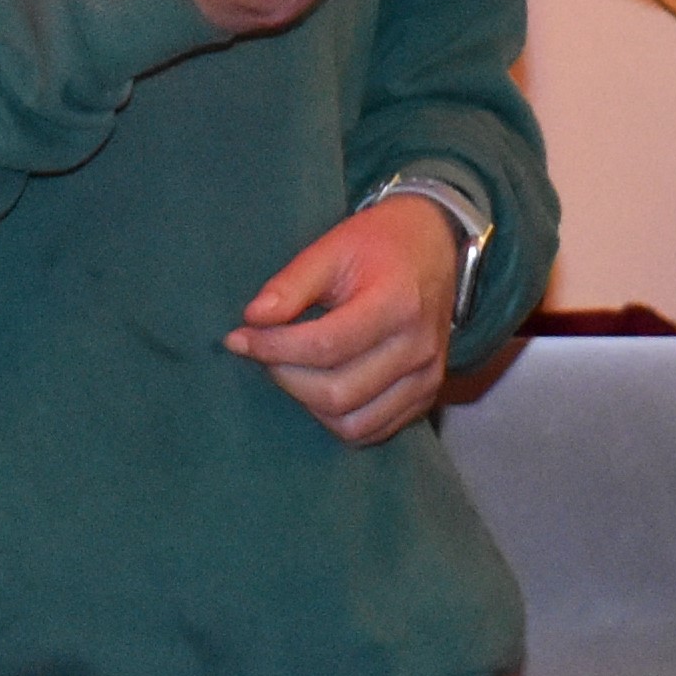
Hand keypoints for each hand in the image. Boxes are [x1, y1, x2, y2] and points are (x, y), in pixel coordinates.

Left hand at [225, 194, 465, 444]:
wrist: (435, 246)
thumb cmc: (379, 244)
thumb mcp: (333, 246)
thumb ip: (292, 284)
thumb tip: (251, 320)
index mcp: (398, 303)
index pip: (325, 346)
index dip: (273, 348)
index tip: (239, 337)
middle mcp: (419, 348)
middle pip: (335, 393)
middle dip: (285, 376)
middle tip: (265, 351)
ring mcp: (427, 378)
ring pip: (352, 423)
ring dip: (308, 403)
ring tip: (293, 369)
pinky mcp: (427, 396)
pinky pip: (371, 431)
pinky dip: (336, 419)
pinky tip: (319, 386)